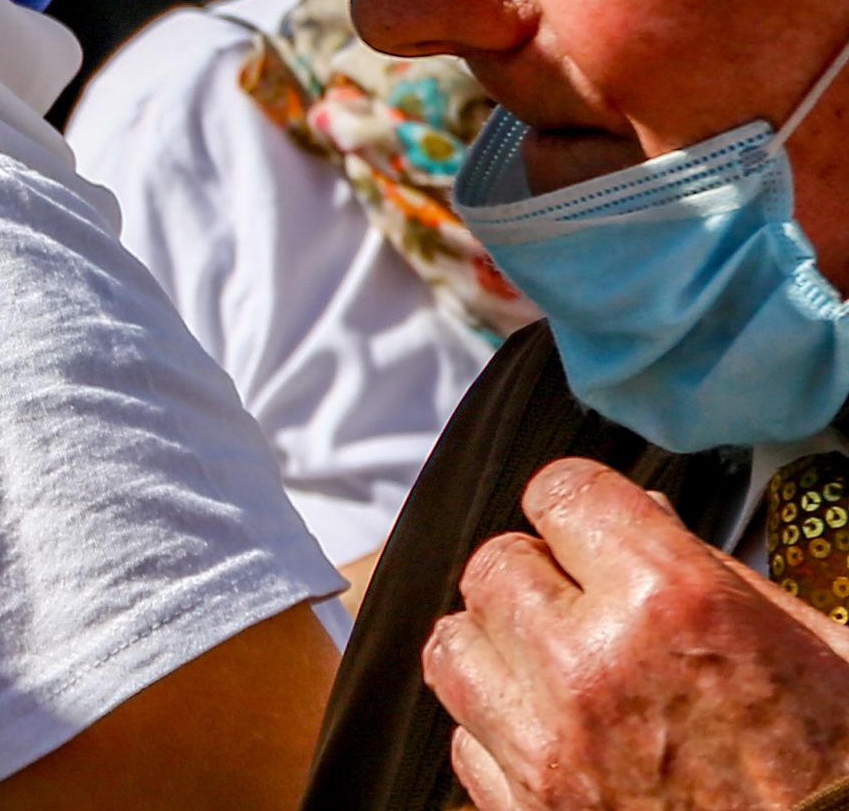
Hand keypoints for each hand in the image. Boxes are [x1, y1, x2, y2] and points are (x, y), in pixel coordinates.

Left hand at [425, 459, 848, 810]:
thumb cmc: (839, 774)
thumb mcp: (818, 650)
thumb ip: (716, 572)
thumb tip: (645, 514)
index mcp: (672, 603)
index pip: (562, 493)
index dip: (582, 506)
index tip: (593, 525)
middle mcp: (592, 665)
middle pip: (495, 566)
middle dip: (538, 576)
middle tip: (584, 605)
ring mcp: (551, 746)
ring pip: (456, 648)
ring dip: (499, 648)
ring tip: (554, 667)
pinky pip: (467, 743)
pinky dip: (501, 735)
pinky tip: (559, 739)